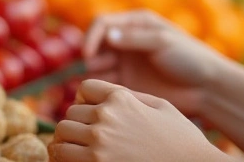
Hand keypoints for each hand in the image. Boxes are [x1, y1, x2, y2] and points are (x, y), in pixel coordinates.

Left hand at [50, 79, 224, 161]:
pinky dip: (63, 157)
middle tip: (87, 136)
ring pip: (61, 133)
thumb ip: (132, 96)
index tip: (93, 112)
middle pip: (70, 112)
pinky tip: (74, 160)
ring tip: (77, 149)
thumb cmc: (182, 138)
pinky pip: (62, 156)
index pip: (85, 88)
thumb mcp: (160, 106)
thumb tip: (107, 93)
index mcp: (121, 98)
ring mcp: (99, 142)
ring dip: (66, 141)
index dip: (87, 100)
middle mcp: (106, 116)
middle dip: (77, 123)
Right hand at [82, 10, 227, 117]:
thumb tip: (107, 36)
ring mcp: (127, 64)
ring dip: (90, 73)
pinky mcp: (128, 85)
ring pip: (97, 66)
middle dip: (89, 56)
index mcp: (137, 24)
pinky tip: (101, 95)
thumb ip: (135, 39)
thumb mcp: (163, 42)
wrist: (206, 87)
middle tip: (91, 71)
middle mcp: (127, 42)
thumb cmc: (190, 58)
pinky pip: (105, 84)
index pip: (103, 24)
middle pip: (96, 44)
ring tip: (93, 85)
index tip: (87, 54)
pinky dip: (98, 88)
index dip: (91, 37)